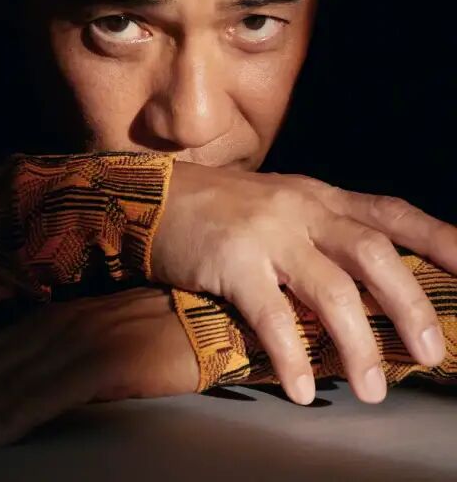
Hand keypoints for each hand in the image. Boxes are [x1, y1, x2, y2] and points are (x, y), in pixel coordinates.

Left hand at [0, 288, 197, 444]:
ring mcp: (84, 339)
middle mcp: (58, 325)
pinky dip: (26, 410)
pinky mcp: (113, 358)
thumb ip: (52, 356)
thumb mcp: (92, 338)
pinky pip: (61, 389)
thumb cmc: (150, 328)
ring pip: (11, 379)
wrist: (206, 315)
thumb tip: (10, 388)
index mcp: (50, 320)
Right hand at [153, 163, 456, 404]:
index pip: (394, 213)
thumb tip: (367, 286)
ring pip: (332, 289)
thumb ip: (321, 231)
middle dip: (409, 304)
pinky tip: (298, 388)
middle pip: (374, 252)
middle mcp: (303, 209)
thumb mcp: (280, 205)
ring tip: (372, 388)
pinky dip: (291, 355)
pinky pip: (272, 315)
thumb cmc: (222, 208)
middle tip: (430, 352)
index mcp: (320, 196)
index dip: (441, 238)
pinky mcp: (233, 259)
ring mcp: (268, 233)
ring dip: (359, 344)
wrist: (156, 196)